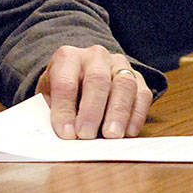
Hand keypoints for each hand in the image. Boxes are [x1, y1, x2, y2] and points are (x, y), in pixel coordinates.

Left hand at [35, 45, 153, 139]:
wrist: (81, 75)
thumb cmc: (63, 88)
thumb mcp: (49, 95)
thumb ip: (54, 110)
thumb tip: (64, 133)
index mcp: (67, 57)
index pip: (65, 82)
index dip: (65, 109)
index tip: (66, 132)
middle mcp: (95, 56)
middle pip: (97, 80)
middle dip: (92, 110)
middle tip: (86, 135)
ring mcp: (119, 64)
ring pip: (124, 85)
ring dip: (118, 113)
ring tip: (110, 135)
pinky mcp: (138, 77)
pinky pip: (142, 95)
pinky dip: (137, 115)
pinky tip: (128, 132)